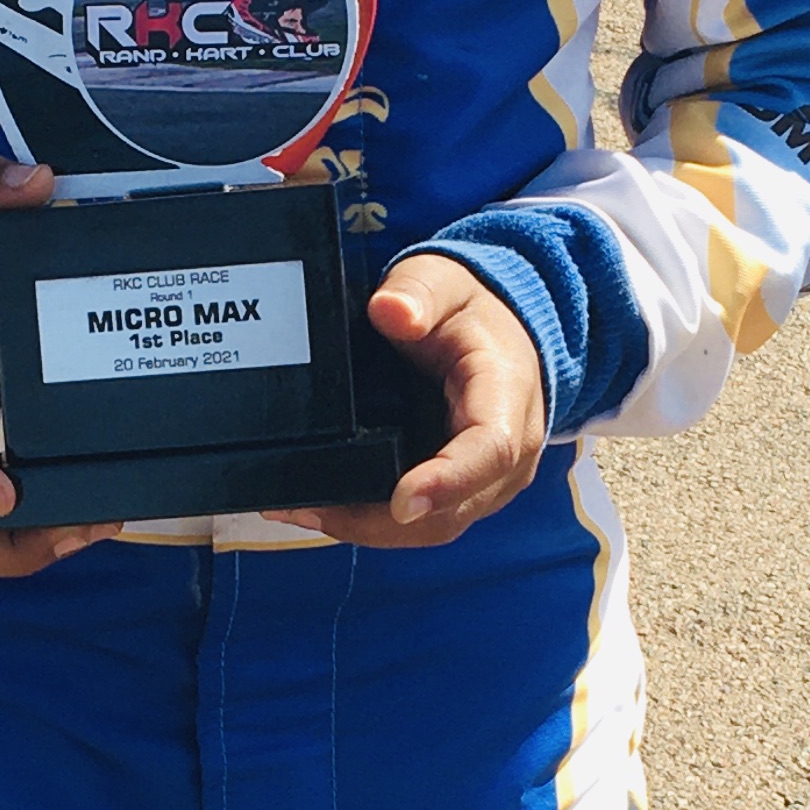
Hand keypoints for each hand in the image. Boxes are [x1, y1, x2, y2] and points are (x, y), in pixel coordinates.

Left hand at [271, 254, 546, 549]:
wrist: (497, 336)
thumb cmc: (470, 313)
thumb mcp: (444, 282)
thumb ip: (418, 293)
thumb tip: (391, 311)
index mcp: (509, 397)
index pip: (489, 450)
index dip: (446, 481)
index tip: (402, 501)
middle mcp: (509, 455)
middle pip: (452, 509)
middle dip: (379, 519)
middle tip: (308, 506)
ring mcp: (485, 483)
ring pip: (432, 527)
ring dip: (367, 527)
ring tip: (300, 508)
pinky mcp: (459, 494)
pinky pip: (418, 523)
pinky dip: (370, 522)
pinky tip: (320, 508)